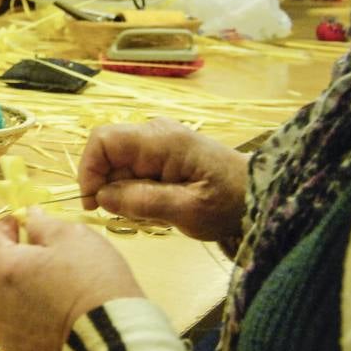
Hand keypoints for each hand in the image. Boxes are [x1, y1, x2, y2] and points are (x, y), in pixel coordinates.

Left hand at [0, 208, 142, 350]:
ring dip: (21, 288)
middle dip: (14, 259)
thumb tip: (30, 217)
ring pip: (4, 299)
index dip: (2, 228)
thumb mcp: (74, 237)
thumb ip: (44, 224)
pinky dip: (30, 315)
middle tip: (49, 257)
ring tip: (57, 288)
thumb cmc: (91, 282)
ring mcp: (2, 331)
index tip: (26, 227)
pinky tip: (59, 314)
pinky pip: (16, 324)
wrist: (111, 342)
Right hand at [79, 119, 247, 242]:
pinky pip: (132, 170)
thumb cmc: (230, 202)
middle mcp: (154, 134)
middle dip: (108, 187)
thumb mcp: (189, 210)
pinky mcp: (162, 154)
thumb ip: (144, 201)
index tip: (93, 204)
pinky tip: (157, 207)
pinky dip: (134, 191)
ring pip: (118, 165)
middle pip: (108, 154)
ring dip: (123, 193)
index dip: (89, 170)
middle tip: (130, 217)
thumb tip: (102, 197)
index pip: (103, 140)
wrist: (260, 196)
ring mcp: (158, 142)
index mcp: (160, 140)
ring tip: (151, 214)